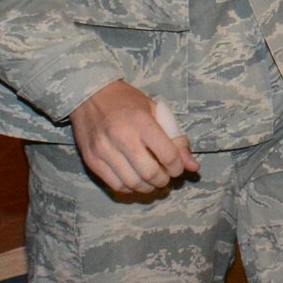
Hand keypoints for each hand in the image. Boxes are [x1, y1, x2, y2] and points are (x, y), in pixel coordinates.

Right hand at [71, 78, 199, 193]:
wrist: (89, 94)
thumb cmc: (126, 101)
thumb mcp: (155, 111)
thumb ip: (176, 138)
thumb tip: (194, 166)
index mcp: (141, 121)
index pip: (168, 156)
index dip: (178, 167)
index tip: (177, 167)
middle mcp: (121, 137)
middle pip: (150, 174)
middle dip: (163, 180)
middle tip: (165, 176)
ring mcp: (104, 150)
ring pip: (132, 183)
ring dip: (148, 187)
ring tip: (152, 180)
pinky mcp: (91, 160)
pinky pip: (115, 185)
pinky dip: (129, 187)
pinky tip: (134, 179)